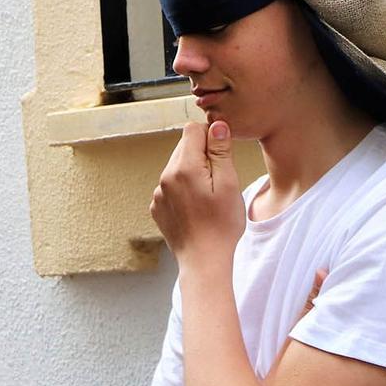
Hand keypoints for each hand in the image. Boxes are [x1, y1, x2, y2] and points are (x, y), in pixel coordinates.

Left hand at [150, 118, 244, 263]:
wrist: (203, 260)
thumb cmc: (222, 224)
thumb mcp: (229, 183)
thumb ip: (220, 151)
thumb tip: (216, 125)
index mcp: (182, 168)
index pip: (192, 130)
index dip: (211, 137)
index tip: (223, 156)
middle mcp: (164, 178)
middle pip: (183, 147)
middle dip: (202, 155)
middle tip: (219, 179)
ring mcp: (158, 194)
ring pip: (177, 167)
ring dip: (193, 172)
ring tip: (208, 196)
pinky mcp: (157, 207)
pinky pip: (171, 187)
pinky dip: (184, 190)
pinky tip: (197, 207)